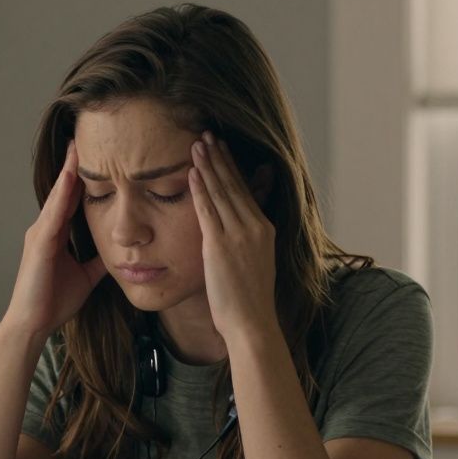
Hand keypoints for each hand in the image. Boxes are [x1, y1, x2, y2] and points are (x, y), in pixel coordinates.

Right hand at [2, 141, 107, 339]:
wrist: (32, 324)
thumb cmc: (52, 302)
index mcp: (56, 234)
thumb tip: (118, 251)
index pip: (73, 198)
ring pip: (58, 196)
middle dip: (73, 164)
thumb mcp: (86, 276)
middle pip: (63, 190)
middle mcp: (45, 228)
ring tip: (78, 146)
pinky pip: (54, 214)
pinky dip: (63, 195)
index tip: (96, 153)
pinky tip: (71, 177)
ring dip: (68, 171)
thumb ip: (98, 260)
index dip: (83, 176)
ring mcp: (40, 233)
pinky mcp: (40, 244)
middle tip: (84, 135)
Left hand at [188, 131, 277, 341]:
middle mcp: (254, 227)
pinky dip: (201, 188)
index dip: (231, 167)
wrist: (252, 323)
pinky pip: (208, 210)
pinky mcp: (220, 246)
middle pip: (234, 184)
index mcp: (264, 229)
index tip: (221, 149)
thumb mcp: (253, 263)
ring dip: (208, 165)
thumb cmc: (249, 301)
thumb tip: (234, 232)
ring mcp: (238, 235)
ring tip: (197, 144)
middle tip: (207, 134)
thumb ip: (245, 242)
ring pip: (221, 192)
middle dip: (219, 157)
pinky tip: (192, 171)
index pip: (245, 190)